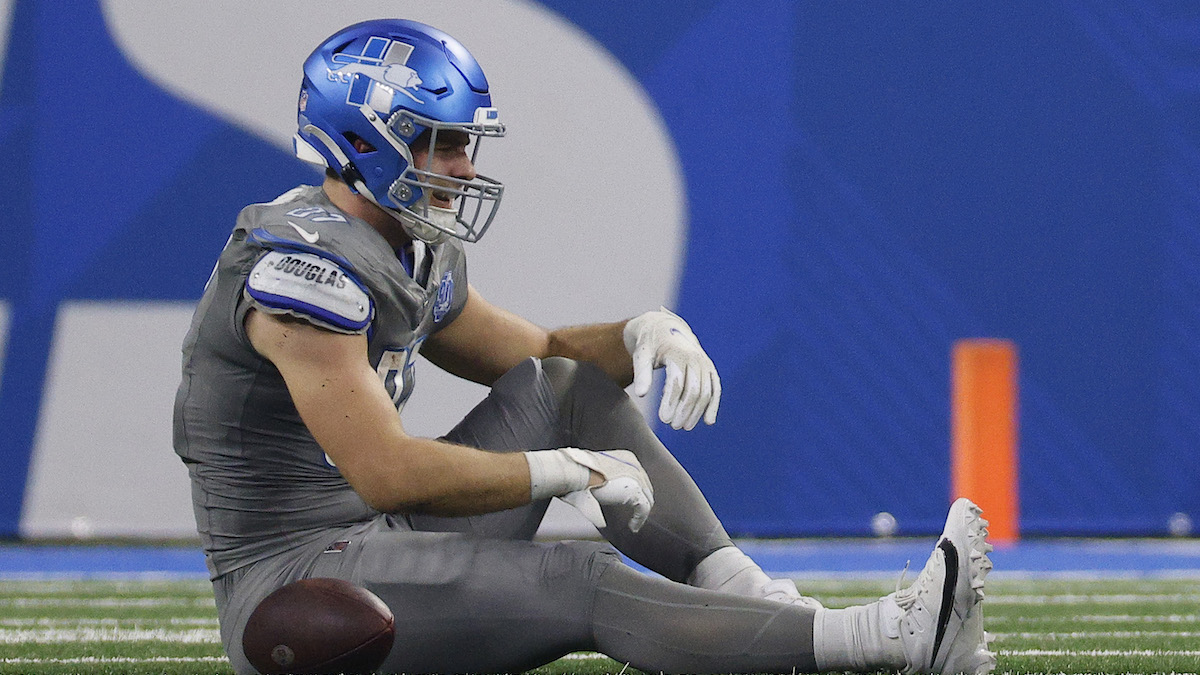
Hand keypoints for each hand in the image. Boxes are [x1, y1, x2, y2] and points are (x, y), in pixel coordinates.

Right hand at [556, 449, 653, 532]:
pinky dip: (639, 520)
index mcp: (625, 458)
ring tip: (634, 525)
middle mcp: (634, 465)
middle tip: (636, 517)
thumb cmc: (578, 474)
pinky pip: (643, 508)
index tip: (631, 505)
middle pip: (645, 488)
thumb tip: (603, 507)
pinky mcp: (635, 489)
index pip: (638, 477)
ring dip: (641, 514)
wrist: (577, 471)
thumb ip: (604, 487)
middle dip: (641, 503)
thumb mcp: (595, 476)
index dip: (635, 492)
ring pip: (646, 499)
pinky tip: (633, 527)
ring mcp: (637, 476)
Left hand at [623, 308, 720, 429]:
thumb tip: (641, 394)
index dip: (671, 403)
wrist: (665, 328)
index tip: (663, 419)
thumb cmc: (650, 344)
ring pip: (706, 392)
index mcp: (677, 353)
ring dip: (697, 412)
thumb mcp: (641, 355)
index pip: (677, 383)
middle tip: (673, 426)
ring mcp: (705, 363)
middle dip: (684, 410)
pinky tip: (708, 421)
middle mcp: (695, 358)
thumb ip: (641, 374)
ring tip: (685, 426)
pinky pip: (715, 389)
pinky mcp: (710, 369)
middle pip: (694, 390)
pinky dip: (713, 405)